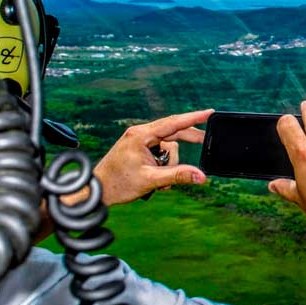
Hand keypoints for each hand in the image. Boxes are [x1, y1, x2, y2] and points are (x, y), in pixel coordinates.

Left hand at [94, 109, 212, 205]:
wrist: (95, 190)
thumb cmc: (117, 184)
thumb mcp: (151, 180)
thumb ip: (178, 176)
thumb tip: (201, 176)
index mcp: (141, 135)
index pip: (173, 123)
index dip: (194, 118)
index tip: (210, 113)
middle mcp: (140, 134)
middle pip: (173, 132)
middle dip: (188, 141)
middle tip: (207, 142)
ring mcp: (139, 140)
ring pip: (168, 146)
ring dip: (171, 164)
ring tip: (163, 182)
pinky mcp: (139, 148)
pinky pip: (161, 152)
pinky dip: (164, 165)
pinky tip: (160, 179)